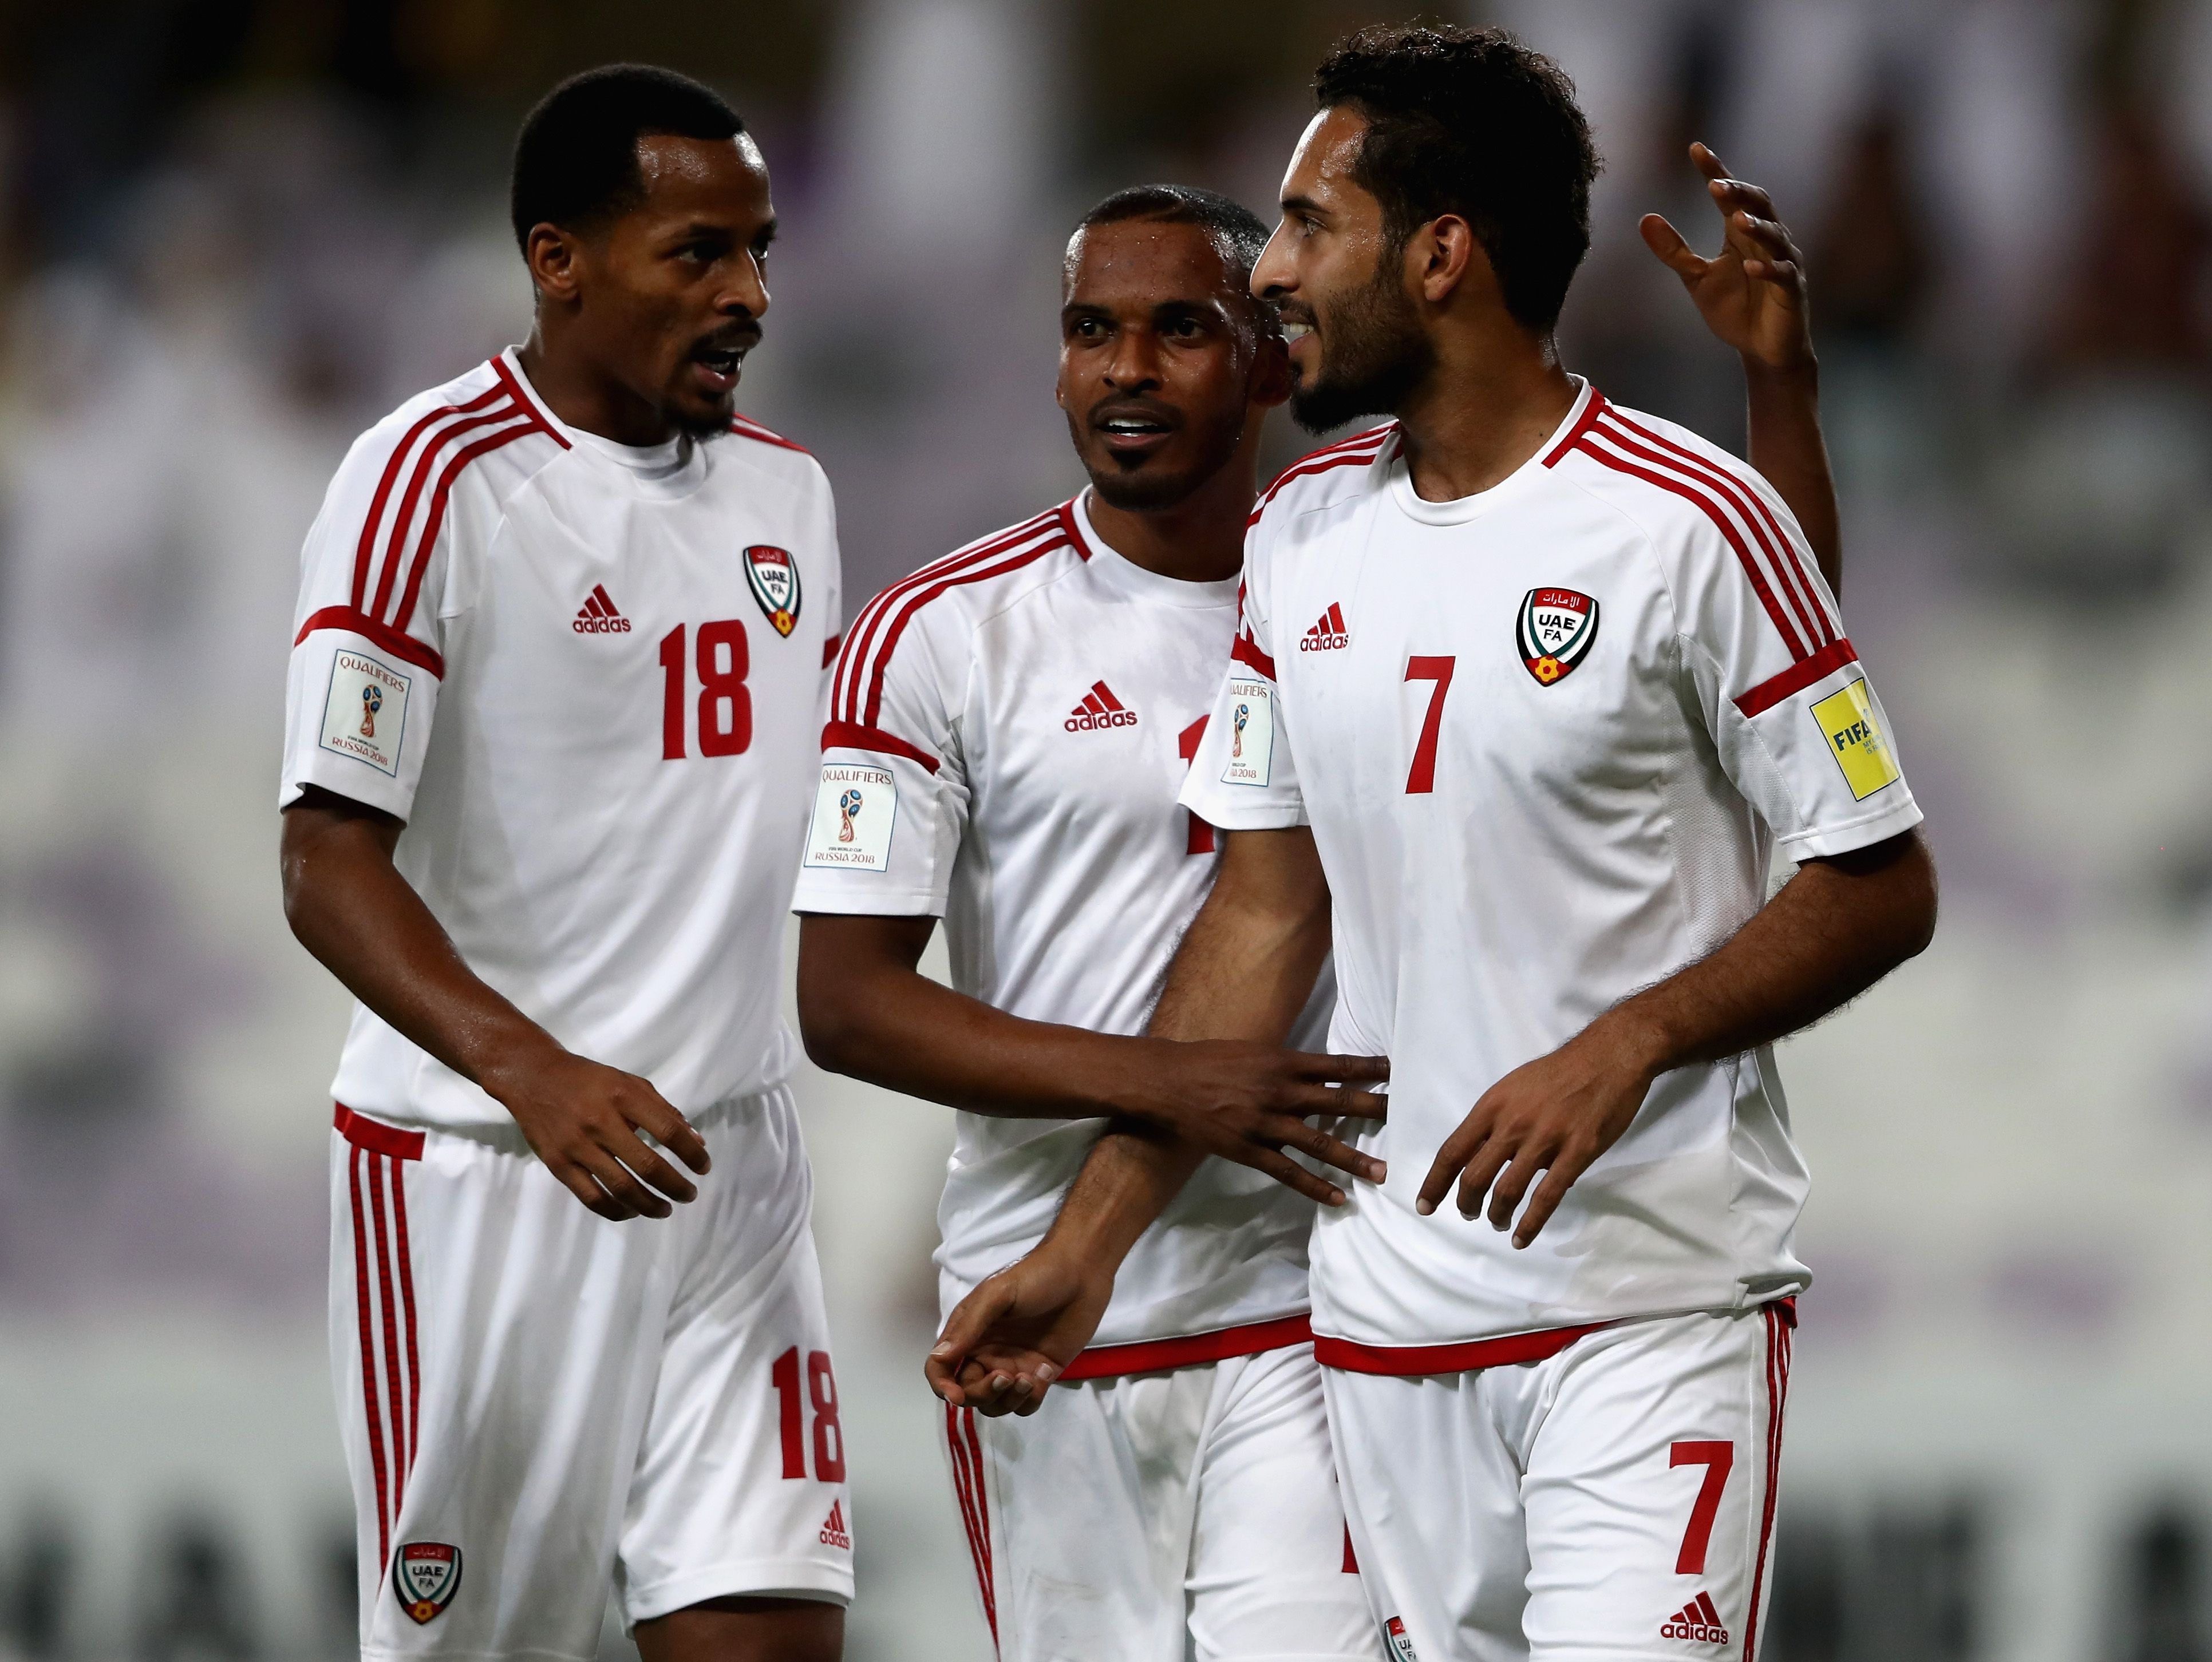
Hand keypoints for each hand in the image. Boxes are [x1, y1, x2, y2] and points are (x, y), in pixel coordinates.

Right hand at [481, 1043, 710, 1220]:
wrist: (533, 1077)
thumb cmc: (590, 1080)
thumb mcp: (630, 1083)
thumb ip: (665, 1111)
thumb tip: (697, 1143)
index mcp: (624, 1096)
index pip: (669, 1130)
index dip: (692, 1154)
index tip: (703, 1167)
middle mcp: (601, 1121)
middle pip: (648, 1165)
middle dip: (675, 1186)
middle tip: (689, 1195)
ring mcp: (577, 1146)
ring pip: (621, 1188)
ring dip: (650, 1205)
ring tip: (665, 1209)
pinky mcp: (559, 1164)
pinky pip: (592, 1198)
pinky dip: (617, 1211)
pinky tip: (632, 1211)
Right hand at [925, 1247, 1111, 1415]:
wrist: (1081, 1273)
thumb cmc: (1036, 1276)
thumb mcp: (998, 1294)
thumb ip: (969, 1326)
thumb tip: (939, 1357)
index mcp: (969, 1333)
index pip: (941, 1368)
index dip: (942, 1386)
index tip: (957, 1396)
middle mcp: (987, 1353)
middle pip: (969, 1393)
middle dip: (983, 1394)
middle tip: (1006, 1376)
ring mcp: (1013, 1365)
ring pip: (997, 1404)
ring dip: (1009, 1399)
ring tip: (1030, 1377)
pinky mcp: (1040, 1374)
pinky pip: (1026, 1404)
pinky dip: (1032, 1397)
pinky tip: (1045, 1370)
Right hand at [1117, 1042, 1389, 1205]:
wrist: (1169, 1083)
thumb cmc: (1209, 1061)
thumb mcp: (1253, 1052)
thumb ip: (1287, 1063)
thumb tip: (1318, 1071)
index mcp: (1282, 1062)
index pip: (1336, 1065)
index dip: (1369, 1068)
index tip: (1397, 1071)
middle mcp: (1280, 1092)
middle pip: (1337, 1101)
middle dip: (1375, 1109)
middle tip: (1407, 1118)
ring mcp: (1266, 1124)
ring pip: (1319, 1143)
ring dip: (1353, 1159)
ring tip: (1382, 1173)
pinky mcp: (1250, 1150)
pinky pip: (1289, 1173)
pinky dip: (1315, 1187)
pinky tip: (1338, 1198)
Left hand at [1416, 1016, 1660, 1248]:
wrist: (1607, 1057)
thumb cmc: (1557, 1072)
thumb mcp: (1512, 1088)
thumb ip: (1495, 1121)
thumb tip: (1483, 1154)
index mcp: (1492, 1107)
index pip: (1452, 1151)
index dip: (1435, 1183)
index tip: (1424, 1205)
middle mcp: (1512, 1124)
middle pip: (1474, 1176)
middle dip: (1465, 1203)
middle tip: (1468, 1213)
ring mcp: (1545, 1140)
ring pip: (1507, 1190)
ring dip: (1496, 1215)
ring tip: (1497, 1223)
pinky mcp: (1576, 1153)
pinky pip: (1547, 1197)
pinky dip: (1530, 1224)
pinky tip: (1521, 1238)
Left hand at [1641, 142, 1813, 375]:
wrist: (1762, 349)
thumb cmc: (1735, 309)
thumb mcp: (1696, 279)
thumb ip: (1674, 251)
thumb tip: (1645, 218)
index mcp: (1741, 234)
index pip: (1729, 195)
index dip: (1715, 170)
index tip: (1695, 149)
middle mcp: (1766, 241)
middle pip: (1758, 205)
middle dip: (1739, 192)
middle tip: (1715, 183)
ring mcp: (1783, 263)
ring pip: (1775, 236)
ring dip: (1757, 227)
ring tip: (1737, 220)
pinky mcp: (1791, 290)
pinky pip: (1782, 274)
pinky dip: (1768, 269)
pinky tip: (1751, 268)